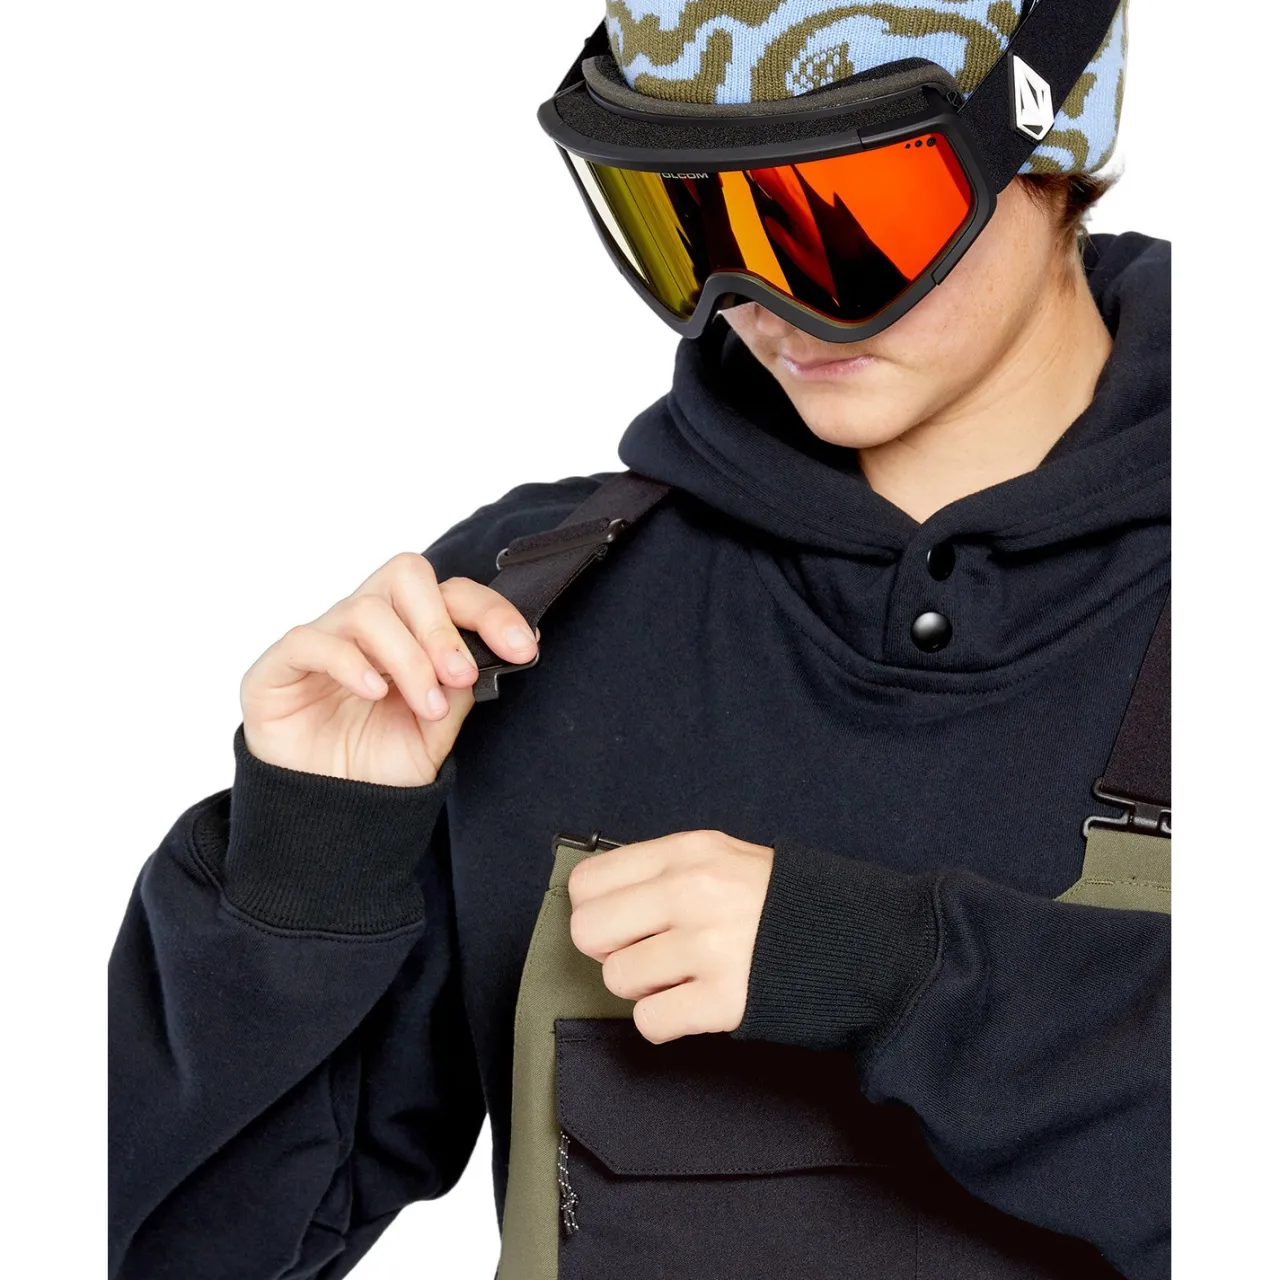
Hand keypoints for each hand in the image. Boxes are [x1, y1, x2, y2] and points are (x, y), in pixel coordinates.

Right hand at [240, 551, 538, 785]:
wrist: (329, 816)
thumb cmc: (379, 766)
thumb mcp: (436, 732)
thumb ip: (458, 689)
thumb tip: (495, 651)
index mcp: (408, 632)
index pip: (450, 593)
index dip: (490, 611)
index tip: (523, 648)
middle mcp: (365, 625)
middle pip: (406, 575)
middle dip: (442, 625)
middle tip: (459, 676)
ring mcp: (322, 640)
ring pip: (367, 610)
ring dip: (407, 657)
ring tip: (423, 705)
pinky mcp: (278, 666)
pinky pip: (311, 640)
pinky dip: (350, 662)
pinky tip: (374, 693)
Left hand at [567, 830, 774, 1043]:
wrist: (860, 943)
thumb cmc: (783, 902)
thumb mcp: (723, 858)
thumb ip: (663, 872)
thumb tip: (601, 903)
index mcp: (687, 852)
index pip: (589, 882)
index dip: (595, 909)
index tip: (619, 922)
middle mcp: (691, 892)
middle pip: (589, 932)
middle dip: (609, 950)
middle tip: (646, 953)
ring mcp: (706, 946)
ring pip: (617, 979)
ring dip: (644, 987)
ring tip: (682, 976)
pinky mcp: (723, 1000)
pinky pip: (650, 1022)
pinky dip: (664, 1021)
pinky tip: (693, 1003)